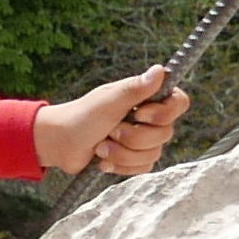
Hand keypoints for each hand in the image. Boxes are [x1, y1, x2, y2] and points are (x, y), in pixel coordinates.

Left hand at [33, 66, 192, 175]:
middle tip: (110, 131)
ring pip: (153, 154)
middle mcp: (148, 118)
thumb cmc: (81, 117)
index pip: (179, 103)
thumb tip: (161, 70)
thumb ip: (136, 88)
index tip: (139, 114)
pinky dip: (120, 165)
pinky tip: (103, 159)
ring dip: (122, 153)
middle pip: (165, 134)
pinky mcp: (133, 159)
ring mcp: (141, 139)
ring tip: (100, 146)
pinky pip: (142, 168)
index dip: (163, 113)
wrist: (59, 143)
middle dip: (133, 137)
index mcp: (147, 98)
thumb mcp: (109, 101)